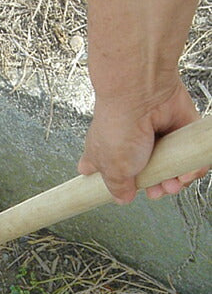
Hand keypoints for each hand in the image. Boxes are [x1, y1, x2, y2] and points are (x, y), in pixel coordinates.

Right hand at [78, 78, 207, 203]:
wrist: (142, 95)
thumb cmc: (119, 126)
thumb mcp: (113, 170)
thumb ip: (117, 187)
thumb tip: (123, 198)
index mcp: (104, 153)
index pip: (103, 170)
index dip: (114, 183)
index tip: (124, 192)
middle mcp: (128, 144)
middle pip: (142, 173)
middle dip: (154, 187)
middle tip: (156, 191)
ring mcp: (154, 136)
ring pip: (168, 165)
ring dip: (174, 180)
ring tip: (173, 184)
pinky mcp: (178, 127)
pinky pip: (189, 153)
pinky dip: (191, 166)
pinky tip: (186, 173)